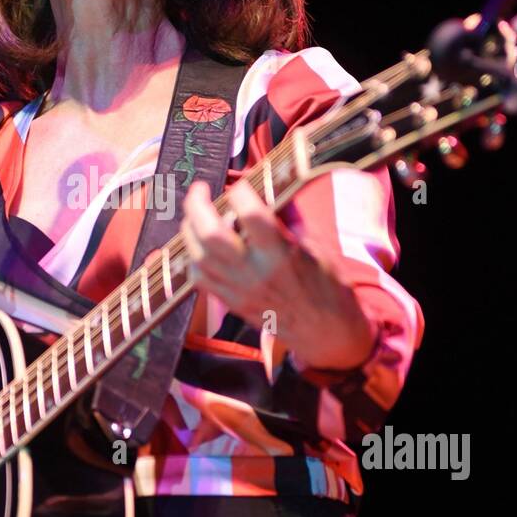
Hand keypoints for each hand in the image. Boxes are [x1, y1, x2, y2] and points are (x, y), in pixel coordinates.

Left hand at [180, 177, 376, 370]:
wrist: (324, 331)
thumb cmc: (326, 285)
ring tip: (195, 213)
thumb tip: (269, 186)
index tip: (241, 185)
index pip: (251, 215)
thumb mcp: (316, 245)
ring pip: (198, 255)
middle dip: (198, 205)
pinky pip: (198, 278)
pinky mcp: (230, 302)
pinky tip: (198, 243)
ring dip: (190, 228)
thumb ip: (288, 216)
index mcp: (281, 255)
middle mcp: (255, 273)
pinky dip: (193, 256)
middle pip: (211, 234)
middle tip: (200, 189)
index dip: (241, 192)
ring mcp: (238, 290)